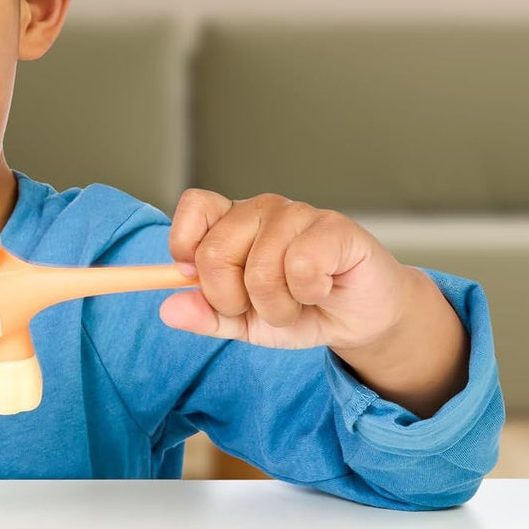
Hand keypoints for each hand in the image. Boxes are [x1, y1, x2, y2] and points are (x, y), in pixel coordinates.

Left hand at [159, 190, 414, 352]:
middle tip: (261, 306)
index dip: (185, 245)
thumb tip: (168, 309)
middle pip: (214, 253)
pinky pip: (301, 266)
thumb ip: (205, 314)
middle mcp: (261, 209)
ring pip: (259, 269)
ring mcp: (298, 214)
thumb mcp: (243, 322)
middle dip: (232, 300)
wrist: (360, 320)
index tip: (197, 279)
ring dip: (277, 307)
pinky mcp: (336, 227)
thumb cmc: (300, 310)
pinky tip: (323, 288)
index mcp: (232, 221)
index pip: (194, 206)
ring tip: (297, 303)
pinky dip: (308, 293)